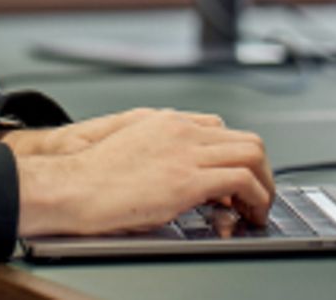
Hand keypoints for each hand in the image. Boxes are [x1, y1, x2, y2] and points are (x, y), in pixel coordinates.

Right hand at [13, 110, 271, 236]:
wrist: (72, 186)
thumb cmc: (91, 177)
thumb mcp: (132, 150)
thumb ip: (163, 154)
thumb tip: (182, 177)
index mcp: (165, 122)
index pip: (219, 129)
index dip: (233, 156)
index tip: (233, 181)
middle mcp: (181, 130)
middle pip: (245, 140)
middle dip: (259, 170)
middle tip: (256, 196)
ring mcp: (187, 152)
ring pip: (252, 155)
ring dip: (263, 185)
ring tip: (257, 208)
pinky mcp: (188, 180)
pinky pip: (242, 181)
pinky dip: (256, 198)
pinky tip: (249, 213)